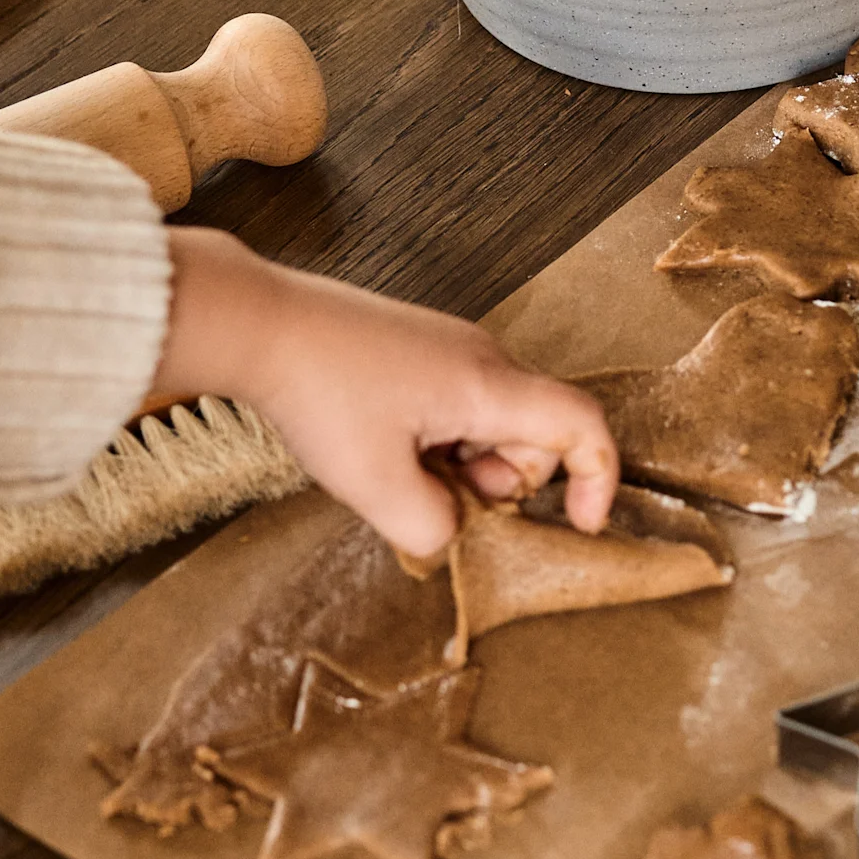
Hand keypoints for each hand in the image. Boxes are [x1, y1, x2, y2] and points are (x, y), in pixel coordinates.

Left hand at [151, 228, 618, 559]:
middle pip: (533, 436)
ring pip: (491, 425)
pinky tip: (385, 448)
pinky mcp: (423, 351)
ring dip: (462, 466)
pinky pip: (458, 408)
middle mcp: (484, 359)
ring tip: (397, 472)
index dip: (598, 479)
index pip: (582, 425)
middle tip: (435, 499)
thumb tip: (449, 534)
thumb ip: (431, 529)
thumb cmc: (318, 391)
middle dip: (499, 485)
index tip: (580, 525)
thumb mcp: (374, 486)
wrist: (261, 324)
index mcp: (488, 386)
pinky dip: (438, 442)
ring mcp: (453, 350)